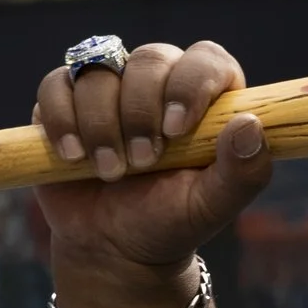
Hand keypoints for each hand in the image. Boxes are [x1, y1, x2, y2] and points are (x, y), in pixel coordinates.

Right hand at [32, 39, 272, 304]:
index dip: (190, 84)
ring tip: (110, 171)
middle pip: (150, 59)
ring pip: (98, 70)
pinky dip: (61, 119)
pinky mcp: (66, 99)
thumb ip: (242, 172)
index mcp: (206, 99)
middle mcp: (160, 83)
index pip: (207, 59)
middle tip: (143, 162)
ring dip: (101, 124)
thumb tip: (250, 125)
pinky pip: (56, 84)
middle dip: (140, 112)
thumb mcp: (211, 206)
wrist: (114, 247)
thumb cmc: (169, 221)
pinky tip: (73, 156)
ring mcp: (111, 87)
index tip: (176, 128)